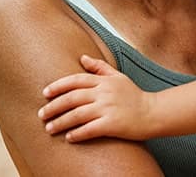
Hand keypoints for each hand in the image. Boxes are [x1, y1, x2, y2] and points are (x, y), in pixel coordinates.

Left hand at [39, 55, 157, 141]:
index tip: (45, 93)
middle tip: (41, 114)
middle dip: (54, 106)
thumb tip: (82, 58)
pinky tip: (69, 138)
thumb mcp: (118, 77)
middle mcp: (104, 93)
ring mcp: (108, 108)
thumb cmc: (134, 96)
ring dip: (60, 122)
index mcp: (104, 81)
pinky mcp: (113, 124)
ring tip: (49, 128)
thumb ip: (100, 67)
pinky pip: (90, 129)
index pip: (75, 80)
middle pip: (72, 98)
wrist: (153, 113)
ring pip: (77, 115)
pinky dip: (77, 134)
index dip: (58, 86)